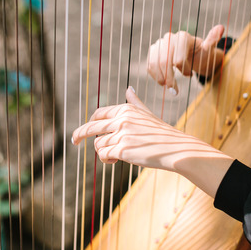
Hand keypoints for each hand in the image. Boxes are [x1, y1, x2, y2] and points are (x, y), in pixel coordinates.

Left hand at [72, 87, 232, 196]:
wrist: (177, 149)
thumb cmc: (162, 134)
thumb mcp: (147, 115)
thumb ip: (135, 103)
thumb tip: (128, 89)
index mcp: (126, 109)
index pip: (99, 114)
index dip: (89, 122)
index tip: (83, 130)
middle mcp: (121, 119)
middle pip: (91, 127)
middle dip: (79, 134)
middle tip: (73, 141)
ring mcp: (121, 134)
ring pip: (98, 145)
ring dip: (104, 152)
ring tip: (115, 156)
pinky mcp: (122, 149)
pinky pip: (104, 154)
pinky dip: (107, 159)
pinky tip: (115, 160)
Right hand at [147, 25, 224, 94]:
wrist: (192, 54)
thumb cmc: (201, 53)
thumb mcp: (208, 49)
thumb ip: (212, 40)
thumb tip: (221, 28)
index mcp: (183, 37)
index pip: (178, 59)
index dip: (184, 71)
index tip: (190, 76)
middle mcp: (169, 38)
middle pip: (164, 62)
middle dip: (169, 78)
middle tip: (174, 90)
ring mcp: (159, 45)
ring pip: (154, 64)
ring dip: (161, 79)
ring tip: (169, 87)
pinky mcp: (153, 52)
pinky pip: (150, 66)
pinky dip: (155, 76)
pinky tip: (163, 82)